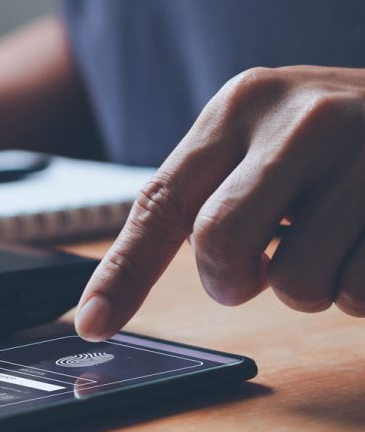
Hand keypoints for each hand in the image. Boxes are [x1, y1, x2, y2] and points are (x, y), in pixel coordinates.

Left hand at [76, 65, 364, 340]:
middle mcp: (300, 118)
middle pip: (218, 245)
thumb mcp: (260, 144)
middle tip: (258, 265)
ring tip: (332, 240)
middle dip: (232, 278)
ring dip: (307, 286)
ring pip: (294, 282)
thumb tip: (117, 293)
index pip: (161, 203)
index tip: (93, 324)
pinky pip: (359, 293)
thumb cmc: (332, 144)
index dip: (121, 273)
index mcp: (240, 106)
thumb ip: (204, 197)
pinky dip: (357, 292)